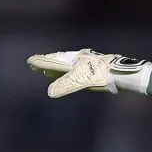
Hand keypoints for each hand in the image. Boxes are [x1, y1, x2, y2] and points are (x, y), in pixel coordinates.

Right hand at [27, 49, 150, 97]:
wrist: (120, 72)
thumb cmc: (100, 76)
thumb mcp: (80, 81)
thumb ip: (65, 85)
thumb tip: (50, 91)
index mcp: (73, 61)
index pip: (53, 61)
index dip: (42, 62)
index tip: (30, 61)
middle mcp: (78, 59)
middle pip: (59, 60)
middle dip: (47, 62)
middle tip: (36, 62)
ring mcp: (87, 62)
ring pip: (68, 63)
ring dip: (57, 66)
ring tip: (49, 69)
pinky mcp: (94, 67)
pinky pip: (76, 68)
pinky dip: (68, 70)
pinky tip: (71, 73)